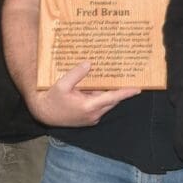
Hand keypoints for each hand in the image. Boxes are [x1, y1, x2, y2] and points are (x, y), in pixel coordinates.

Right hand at [26, 62, 140, 127]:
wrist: (44, 114)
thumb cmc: (52, 100)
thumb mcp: (61, 85)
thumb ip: (76, 74)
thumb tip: (89, 64)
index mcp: (89, 106)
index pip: (112, 98)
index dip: (126, 93)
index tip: (138, 89)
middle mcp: (93, 114)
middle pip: (111, 100)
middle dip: (117, 89)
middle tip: (126, 77)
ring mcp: (92, 117)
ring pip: (106, 103)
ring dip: (107, 93)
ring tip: (112, 79)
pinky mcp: (89, 118)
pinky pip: (100, 105)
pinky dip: (101, 97)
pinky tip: (97, 87)